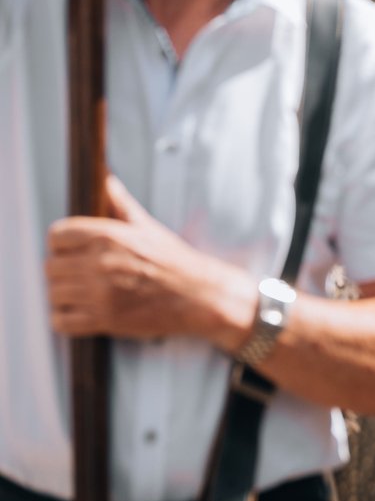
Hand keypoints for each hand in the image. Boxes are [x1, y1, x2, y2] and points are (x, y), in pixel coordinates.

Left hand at [47, 175, 249, 344]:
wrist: (198, 295)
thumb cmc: (173, 261)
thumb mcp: (148, 227)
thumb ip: (120, 204)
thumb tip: (106, 179)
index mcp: (109, 236)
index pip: (57, 235)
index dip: (61, 243)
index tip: (70, 250)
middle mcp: (101, 263)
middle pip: (50, 267)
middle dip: (62, 270)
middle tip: (79, 274)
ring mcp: (101, 293)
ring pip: (53, 294)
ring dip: (64, 295)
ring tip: (82, 293)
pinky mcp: (103, 319)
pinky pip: (60, 321)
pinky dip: (65, 319)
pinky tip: (81, 312)